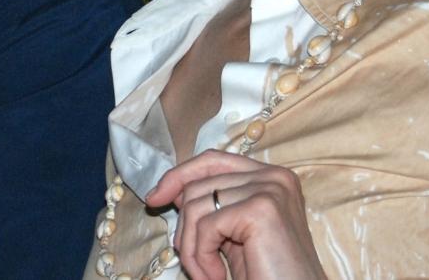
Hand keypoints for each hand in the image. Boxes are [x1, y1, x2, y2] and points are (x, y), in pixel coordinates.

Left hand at [146, 150, 326, 279]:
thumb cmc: (267, 274)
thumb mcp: (234, 234)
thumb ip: (213, 205)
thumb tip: (169, 188)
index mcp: (271, 177)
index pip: (213, 160)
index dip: (179, 175)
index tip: (154, 198)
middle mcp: (274, 176)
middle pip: (199, 184)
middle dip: (185, 228)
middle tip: (196, 264)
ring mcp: (270, 189)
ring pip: (196, 206)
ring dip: (192, 250)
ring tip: (208, 275)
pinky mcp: (261, 209)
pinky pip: (206, 226)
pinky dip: (202, 258)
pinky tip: (217, 277)